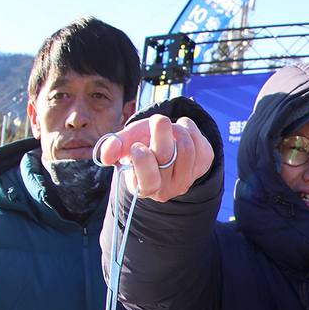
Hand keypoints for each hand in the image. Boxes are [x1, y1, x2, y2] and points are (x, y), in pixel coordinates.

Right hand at [95, 115, 213, 201]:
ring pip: (186, 146)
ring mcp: (187, 178)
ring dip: (176, 128)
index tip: (137, 145)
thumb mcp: (126, 144)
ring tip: (169, 128)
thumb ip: (114, 147)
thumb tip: (105, 156)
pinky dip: (189, 127)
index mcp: (144, 186)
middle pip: (166, 154)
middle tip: (156, 121)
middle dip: (159, 129)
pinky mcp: (203, 165)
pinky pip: (199, 141)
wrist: (167, 145)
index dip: (143, 160)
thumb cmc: (142, 145)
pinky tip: (181, 132)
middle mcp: (167, 188)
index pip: (147, 180)